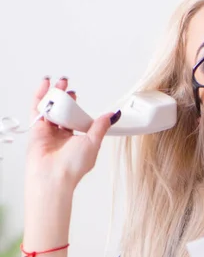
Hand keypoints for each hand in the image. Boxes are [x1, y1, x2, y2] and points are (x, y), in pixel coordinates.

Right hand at [25, 76, 119, 190]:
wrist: (54, 174)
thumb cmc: (73, 166)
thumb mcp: (93, 142)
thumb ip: (101, 126)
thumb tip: (113, 115)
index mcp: (76, 140)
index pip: (76, 120)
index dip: (77, 108)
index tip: (78, 96)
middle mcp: (61, 136)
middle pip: (62, 112)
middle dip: (65, 98)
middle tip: (69, 86)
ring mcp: (48, 132)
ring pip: (51, 109)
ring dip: (55, 94)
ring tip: (60, 82)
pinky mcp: (36, 129)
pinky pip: (38, 109)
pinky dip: (41, 96)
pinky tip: (45, 84)